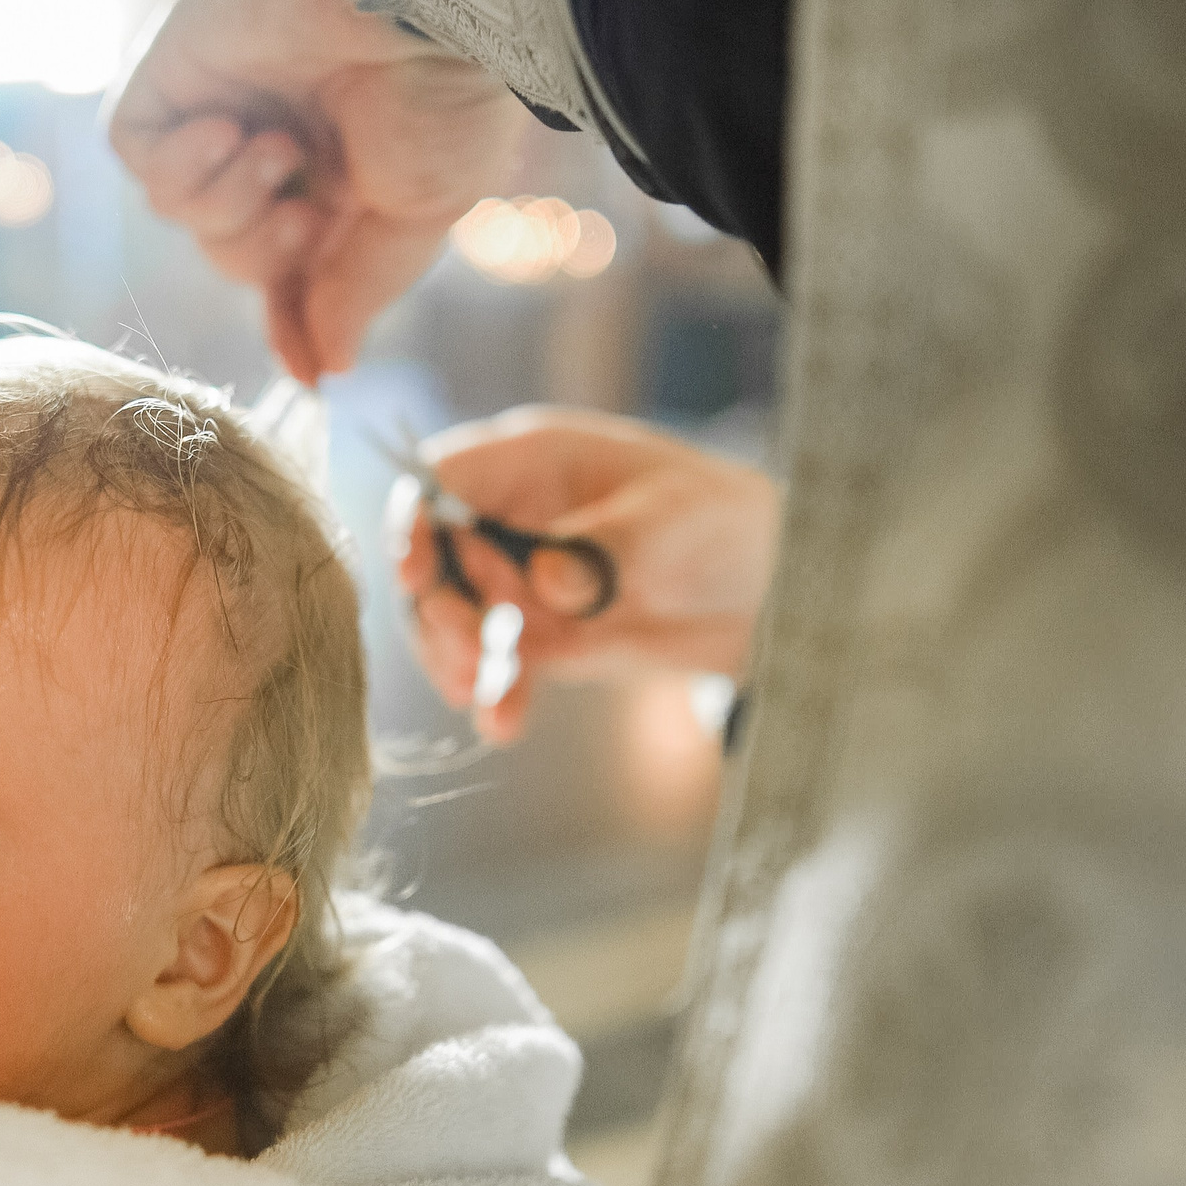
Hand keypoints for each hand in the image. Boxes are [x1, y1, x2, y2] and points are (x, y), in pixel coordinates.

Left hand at [108, 0, 528, 379]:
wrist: (424, 1)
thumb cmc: (444, 94)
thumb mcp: (416, 215)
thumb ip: (355, 289)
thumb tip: (327, 368)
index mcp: (349, 165)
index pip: (294, 263)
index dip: (293, 315)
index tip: (307, 371)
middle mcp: (286, 132)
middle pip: (234, 248)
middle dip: (263, 254)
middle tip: (305, 218)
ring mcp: (226, 97)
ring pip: (185, 210)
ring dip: (228, 204)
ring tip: (277, 149)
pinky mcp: (176, 66)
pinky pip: (139, 155)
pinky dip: (180, 165)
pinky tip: (230, 130)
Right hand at [391, 407, 780, 742]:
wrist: (770, 589)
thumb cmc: (723, 521)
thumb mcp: (673, 522)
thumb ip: (605, 549)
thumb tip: (546, 579)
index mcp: (533, 461)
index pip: (442, 478)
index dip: (415, 519)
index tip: (417, 570)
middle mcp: (512, 518)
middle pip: (435, 557)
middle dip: (439, 607)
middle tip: (472, 648)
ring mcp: (520, 580)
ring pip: (452, 618)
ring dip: (457, 656)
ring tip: (487, 689)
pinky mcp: (540, 636)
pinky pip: (498, 667)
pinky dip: (496, 695)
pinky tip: (504, 724)